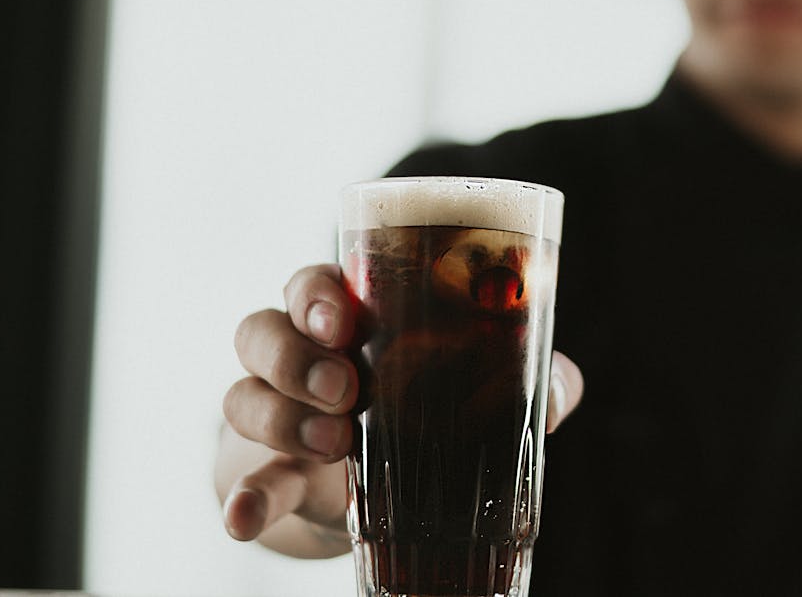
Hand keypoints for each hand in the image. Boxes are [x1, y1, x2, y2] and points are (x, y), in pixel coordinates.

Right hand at [217, 263, 584, 555]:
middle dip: (297, 356)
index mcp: (348, 316)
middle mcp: (298, 353)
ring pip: (243, 394)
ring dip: (280, 417)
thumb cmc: (430, 404)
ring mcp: (275, 411)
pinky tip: (242, 518)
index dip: (317, 294)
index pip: (313, 284)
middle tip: (347, 390)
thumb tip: (560, 387)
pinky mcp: (269, 470)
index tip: (344, 321)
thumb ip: (525, 378)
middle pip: (262, 329)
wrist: (387, 484)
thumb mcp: (474, 385)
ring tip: (335, 445)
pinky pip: (241, 479)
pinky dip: (242, 498)